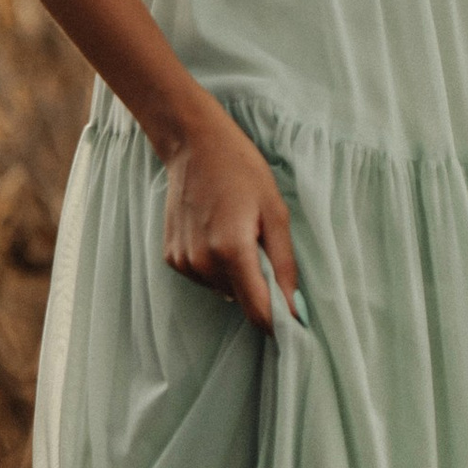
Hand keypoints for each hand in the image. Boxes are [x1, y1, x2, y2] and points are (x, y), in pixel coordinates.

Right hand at [160, 97, 298, 330]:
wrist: (194, 145)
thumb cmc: (242, 170)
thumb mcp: (275, 211)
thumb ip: (284, 264)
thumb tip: (295, 307)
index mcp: (232, 251)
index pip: (259, 311)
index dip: (281, 322)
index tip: (296, 322)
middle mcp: (203, 263)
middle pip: (242, 300)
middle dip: (260, 287)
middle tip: (263, 246)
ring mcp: (183, 262)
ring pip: (224, 290)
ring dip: (238, 274)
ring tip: (238, 232)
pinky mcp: (172, 258)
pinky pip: (205, 277)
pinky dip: (217, 265)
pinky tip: (217, 232)